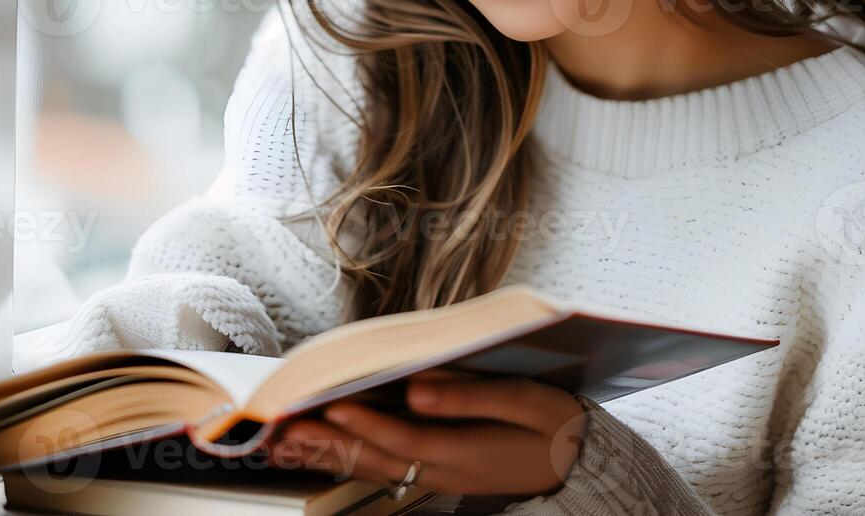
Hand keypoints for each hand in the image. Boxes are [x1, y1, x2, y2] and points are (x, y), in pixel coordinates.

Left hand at [265, 369, 590, 498]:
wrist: (581, 468)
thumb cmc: (557, 426)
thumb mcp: (530, 404)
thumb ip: (474, 396)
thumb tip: (419, 387)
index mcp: (470, 449)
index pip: (408, 438)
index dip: (367, 422)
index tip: (332, 404)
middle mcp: (447, 469)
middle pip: (378, 457)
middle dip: (328, 441)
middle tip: (283, 429)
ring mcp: (441, 477)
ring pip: (374, 467)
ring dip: (329, 454)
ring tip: (286, 441)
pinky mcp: (439, 474)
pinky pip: (384, 470)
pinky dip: (349, 459)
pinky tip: (324, 449)